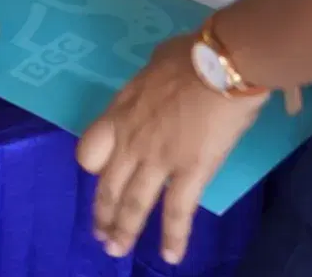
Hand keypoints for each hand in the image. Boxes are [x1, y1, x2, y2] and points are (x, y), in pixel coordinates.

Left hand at [77, 36, 266, 263]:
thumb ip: (148, 82)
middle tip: (99, 235)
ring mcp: (158, 160)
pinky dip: (173, 238)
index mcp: (120, 113)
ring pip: (133, 204)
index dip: (93, 166)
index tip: (99, 176)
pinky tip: (170, 256)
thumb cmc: (192, 56)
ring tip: (116, 252)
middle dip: (102, 214)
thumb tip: (157, 80)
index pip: (90, 150)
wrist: (222, 65)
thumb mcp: (154, 62)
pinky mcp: (189, 173)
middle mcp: (131, 141)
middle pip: (107, 185)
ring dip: (124, 231)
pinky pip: (177, 212)